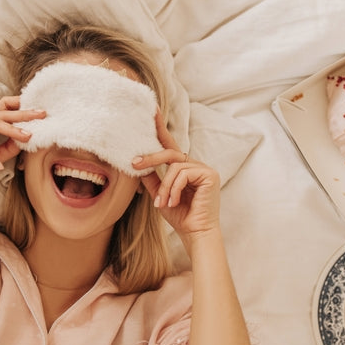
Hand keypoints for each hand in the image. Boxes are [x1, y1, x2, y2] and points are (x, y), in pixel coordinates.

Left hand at [133, 111, 220, 241]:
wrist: (195, 233)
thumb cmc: (180, 216)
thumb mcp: (160, 194)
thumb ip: (152, 177)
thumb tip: (138, 162)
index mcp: (184, 168)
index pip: (170, 145)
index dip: (160, 128)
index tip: (152, 110)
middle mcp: (195, 165)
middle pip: (170, 152)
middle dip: (151, 158)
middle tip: (134, 164)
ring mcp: (204, 169)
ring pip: (174, 166)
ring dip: (164, 187)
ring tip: (161, 203)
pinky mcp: (210, 175)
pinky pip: (183, 173)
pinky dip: (174, 189)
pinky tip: (174, 202)